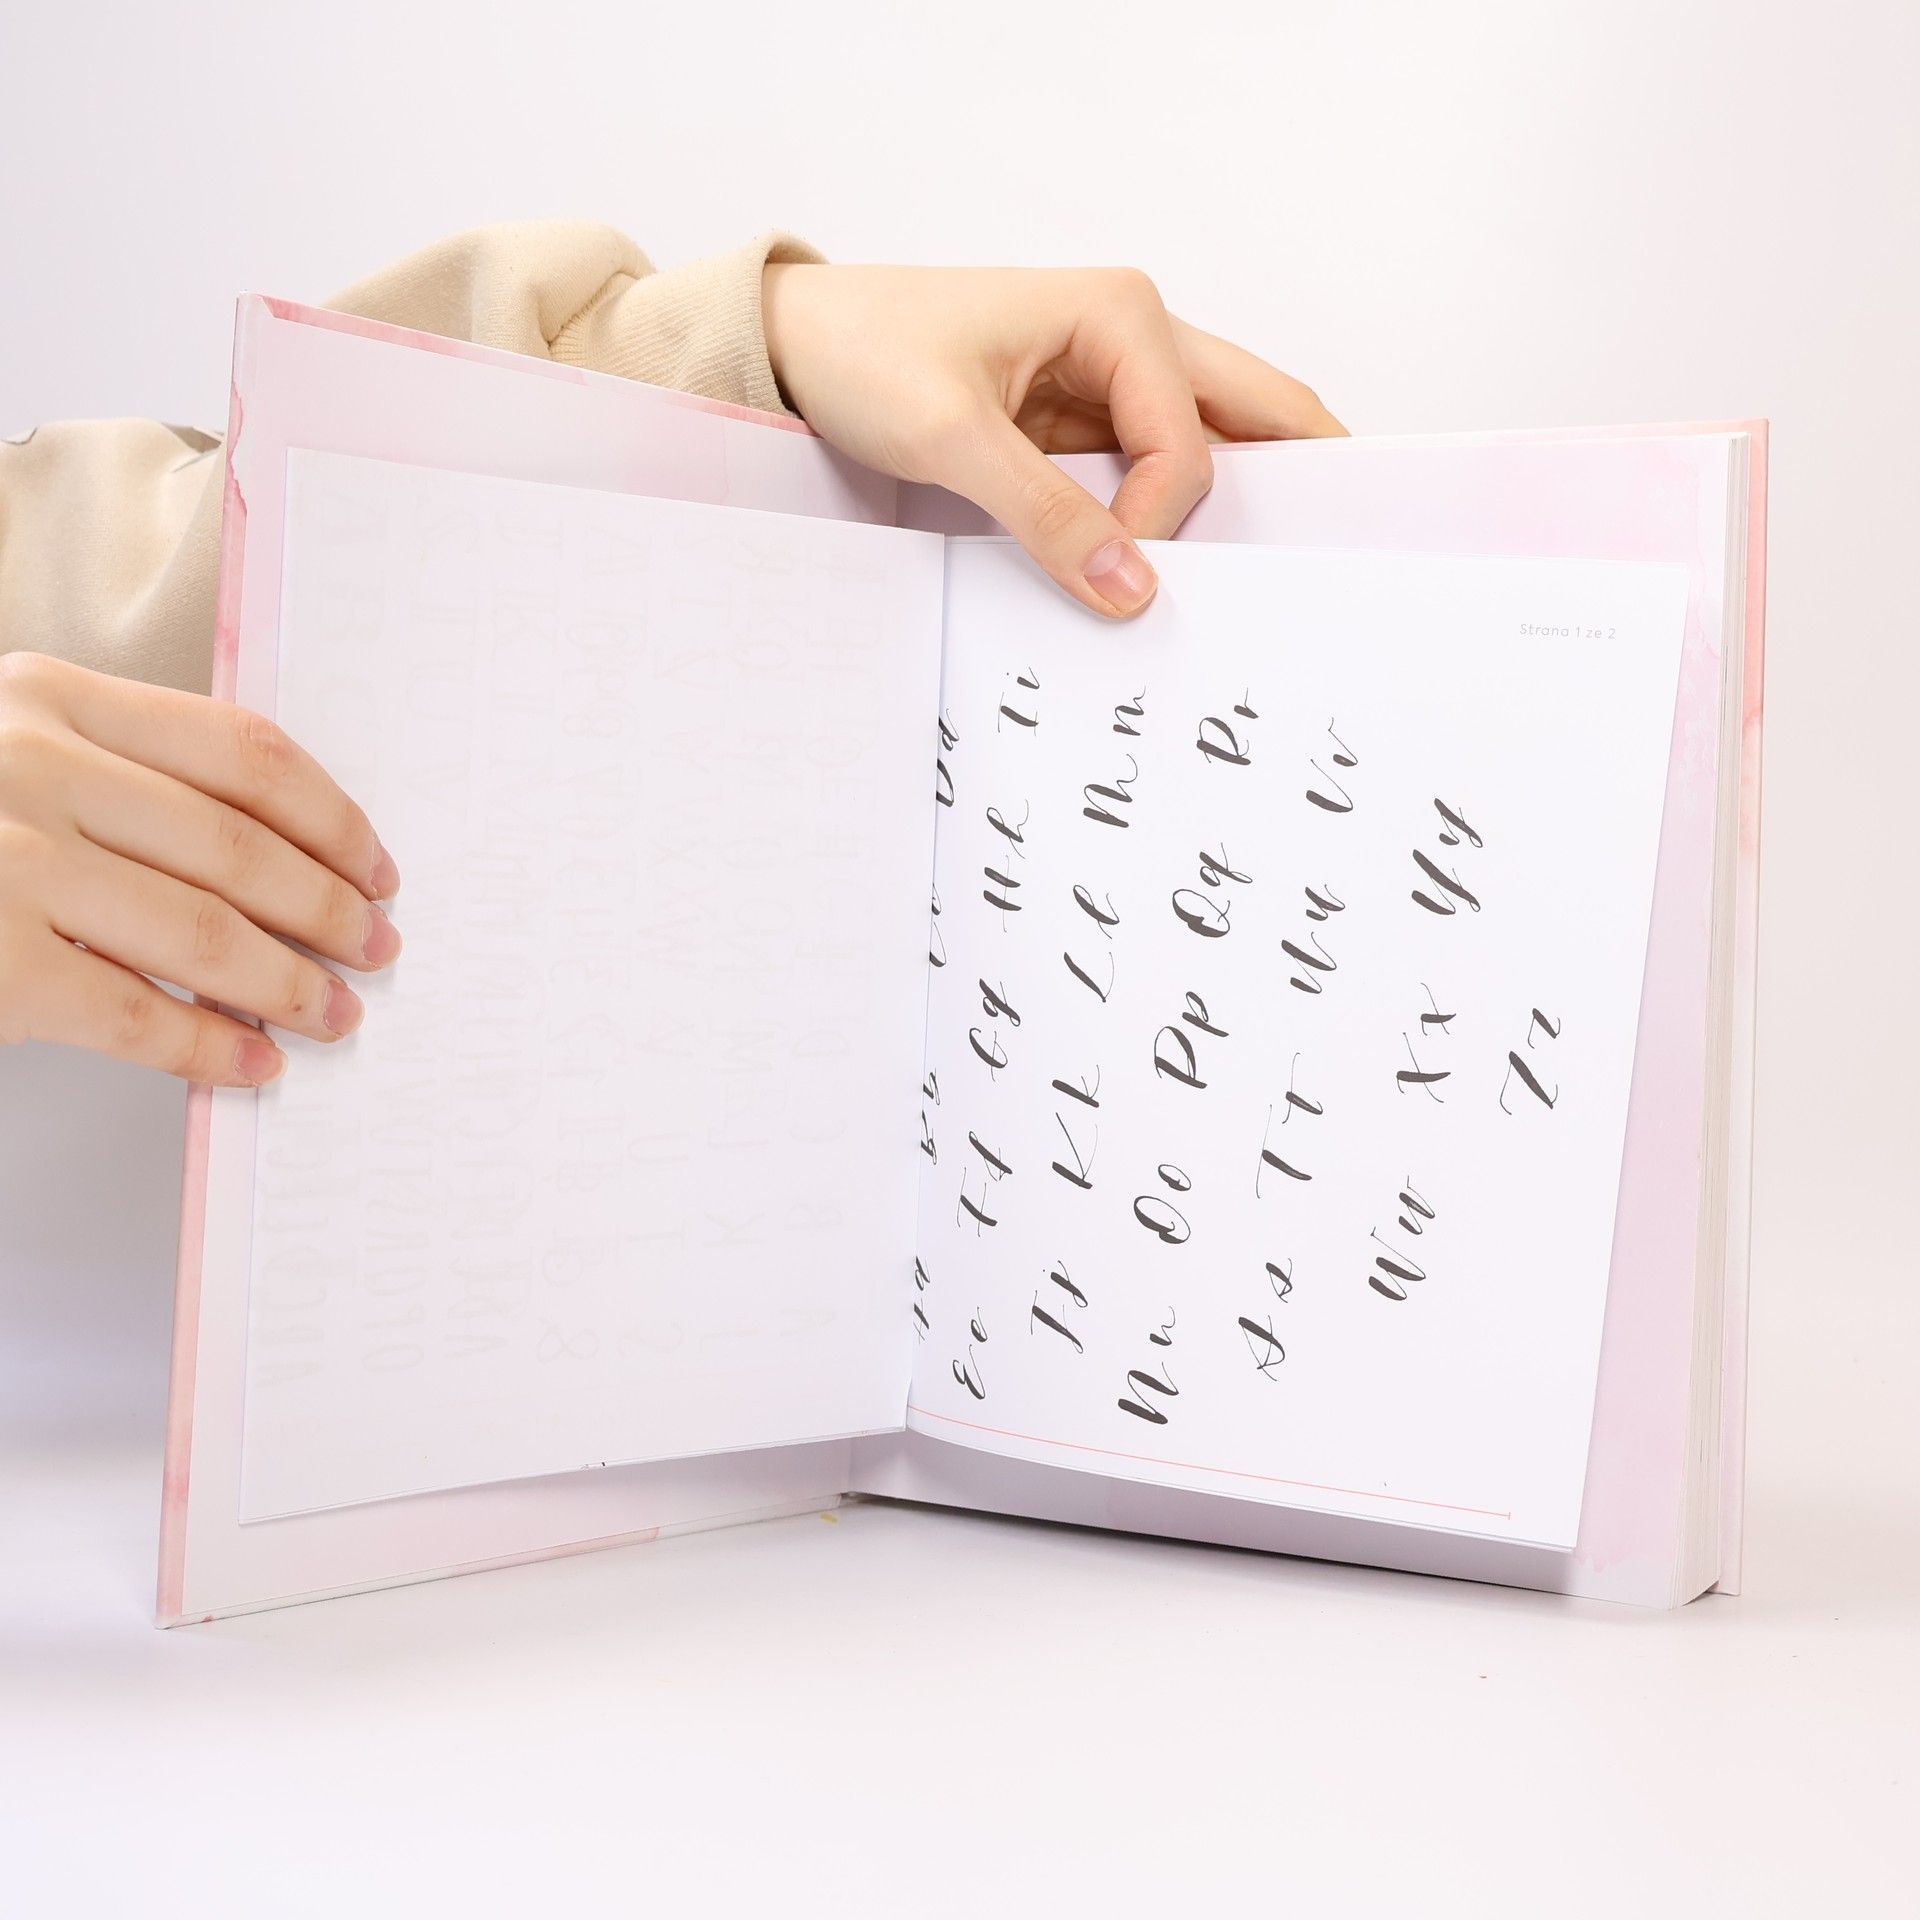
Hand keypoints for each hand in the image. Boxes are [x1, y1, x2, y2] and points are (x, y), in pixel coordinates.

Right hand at [0, 651, 400, 1085]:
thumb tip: (283, 862)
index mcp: (50, 697)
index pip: (244, 752)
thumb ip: (120, 773)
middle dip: (329, 910)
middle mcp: (30, 764)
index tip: (377, 867)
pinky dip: (207, 1045)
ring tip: (335, 1015)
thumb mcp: (11, 748)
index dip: (332, 818)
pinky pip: (133, 1013)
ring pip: (203, 932)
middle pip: (240, 847)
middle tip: (376, 951)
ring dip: (289, 983)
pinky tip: (250, 1062)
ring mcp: (5, 861)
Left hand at [762, 263, 1343, 617]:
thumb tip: (1131, 591)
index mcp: (1119, 314)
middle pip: (1251, 412)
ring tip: (1253, 575)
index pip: (1187, 442)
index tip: (1117, 577)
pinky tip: (1174, 563)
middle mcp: (1133, 335)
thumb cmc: (864, 353)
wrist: (797, 345)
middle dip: (1290, 479)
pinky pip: (1148, 472)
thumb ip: (1045, 515)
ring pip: (1208, 444)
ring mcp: (1111, 378)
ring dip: (1225, 505)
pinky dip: (1164, 516)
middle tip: (1337, 555)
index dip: (1161, 521)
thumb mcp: (950, 438)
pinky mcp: (1080, 421)